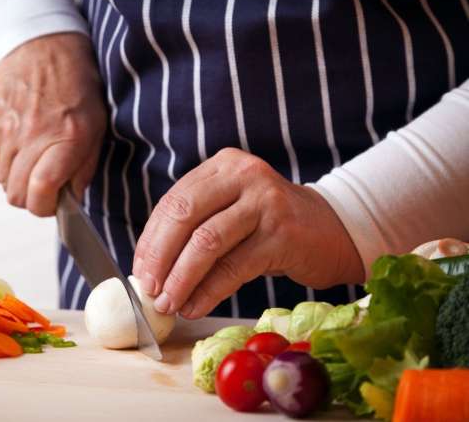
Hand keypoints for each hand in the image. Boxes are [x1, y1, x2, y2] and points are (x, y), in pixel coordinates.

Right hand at [0, 33, 106, 215]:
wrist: (43, 51)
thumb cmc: (76, 91)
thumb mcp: (96, 128)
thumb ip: (84, 168)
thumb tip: (70, 199)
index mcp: (67, 138)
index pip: (41, 190)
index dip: (45, 207)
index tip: (53, 202)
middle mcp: (34, 136)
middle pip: (17, 195)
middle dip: (31, 199)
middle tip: (43, 186)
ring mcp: (7, 131)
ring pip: (2, 184)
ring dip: (17, 182)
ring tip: (32, 162)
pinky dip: (1, 169)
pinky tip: (17, 154)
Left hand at [132, 148, 364, 318]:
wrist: (332, 229)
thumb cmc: (270, 224)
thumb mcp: (232, 210)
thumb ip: (196, 226)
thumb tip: (150, 269)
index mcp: (223, 166)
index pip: (173, 201)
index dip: (151, 239)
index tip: (139, 271)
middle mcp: (244, 175)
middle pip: (184, 215)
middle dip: (160, 257)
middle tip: (149, 289)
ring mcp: (265, 202)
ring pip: (206, 242)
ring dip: (181, 279)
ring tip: (168, 304)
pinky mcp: (283, 234)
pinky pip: (233, 267)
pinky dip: (208, 291)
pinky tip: (194, 306)